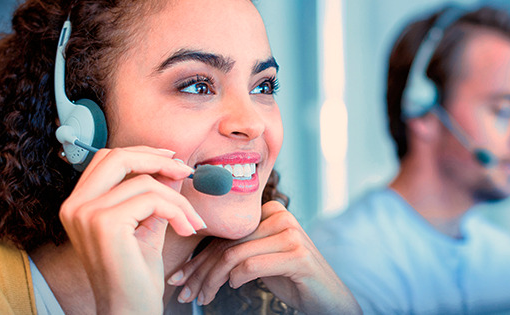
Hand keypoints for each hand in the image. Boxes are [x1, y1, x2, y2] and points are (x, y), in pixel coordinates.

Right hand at [59, 146, 205, 313]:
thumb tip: (174, 167)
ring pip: (144, 182)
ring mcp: (86, 214)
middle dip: (158, 160)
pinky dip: (177, 211)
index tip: (172, 160)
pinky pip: (153, 200)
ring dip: (178, 199)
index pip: (108, 159)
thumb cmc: (136, 274)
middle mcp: (74, 206)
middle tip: (187, 172)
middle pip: (118, 157)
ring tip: (192, 220)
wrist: (130, 309)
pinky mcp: (105, 224)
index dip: (142, 154)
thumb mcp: (147, 225)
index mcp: (78, 204)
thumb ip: (156, 195)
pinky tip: (187, 230)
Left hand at [169, 201, 360, 314]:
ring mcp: (291, 234)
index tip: (180, 277)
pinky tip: (234, 288)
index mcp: (271, 212)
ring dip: (212, 281)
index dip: (198, 257)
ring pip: (234, 255)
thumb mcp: (262, 259)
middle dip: (200, 271)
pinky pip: (251, 265)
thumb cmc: (292, 278)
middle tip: (184, 291)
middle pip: (227, 244)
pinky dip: (236, 279)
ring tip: (202, 297)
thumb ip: (239, 250)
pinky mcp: (297, 255)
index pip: (225, 234)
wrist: (329, 297)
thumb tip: (196, 262)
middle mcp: (281, 217)